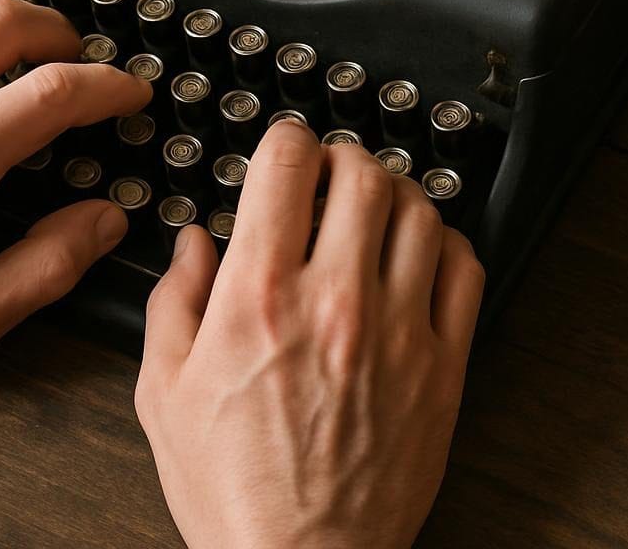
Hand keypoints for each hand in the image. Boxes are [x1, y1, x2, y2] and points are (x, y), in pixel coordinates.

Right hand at [136, 121, 483, 548]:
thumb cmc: (233, 488)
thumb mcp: (164, 390)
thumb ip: (174, 299)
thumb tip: (193, 242)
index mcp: (260, 297)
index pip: (287, 167)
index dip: (285, 140)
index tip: (284, 148)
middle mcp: (333, 302)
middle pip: (361, 175)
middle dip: (342, 156)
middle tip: (329, 172)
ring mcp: (397, 332)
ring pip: (419, 212)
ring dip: (394, 192)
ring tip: (373, 206)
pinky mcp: (441, 368)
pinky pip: (464, 272)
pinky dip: (445, 242)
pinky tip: (418, 252)